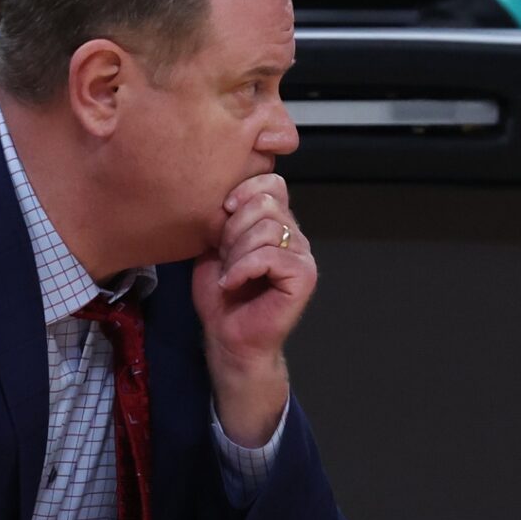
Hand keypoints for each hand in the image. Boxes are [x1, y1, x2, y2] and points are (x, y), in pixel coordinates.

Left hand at [193, 173, 313, 444]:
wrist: (228, 338)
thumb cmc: (221, 296)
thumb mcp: (216, 246)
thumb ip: (228, 217)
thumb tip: (229, 196)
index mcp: (277, 223)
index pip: (272, 182)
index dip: (243, 192)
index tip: (223, 215)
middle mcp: (295, 235)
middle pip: (265, 203)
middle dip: (233, 228)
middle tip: (224, 256)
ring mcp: (303, 256)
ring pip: (266, 229)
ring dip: (236, 253)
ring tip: (229, 274)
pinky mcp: (304, 277)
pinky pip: (270, 256)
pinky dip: (242, 269)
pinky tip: (232, 283)